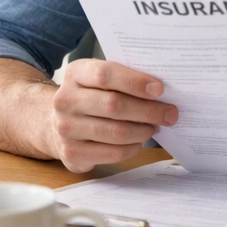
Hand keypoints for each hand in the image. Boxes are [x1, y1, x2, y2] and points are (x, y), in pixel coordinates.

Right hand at [48, 59, 177, 173]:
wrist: (56, 124)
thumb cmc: (90, 97)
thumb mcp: (97, 80)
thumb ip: (122, 79)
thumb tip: (160, 91)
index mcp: (75, 74)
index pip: (105, 74)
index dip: (134, 82)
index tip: (159, 89)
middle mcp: (65, 100)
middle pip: (113, 105)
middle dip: (148, 111)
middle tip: (170, 114)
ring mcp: (66, 128)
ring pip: (115, 132)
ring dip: (142, 131)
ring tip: (154, 128)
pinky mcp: (71, 152)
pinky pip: (111, 153)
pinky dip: (131, 148)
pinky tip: (138, 142)